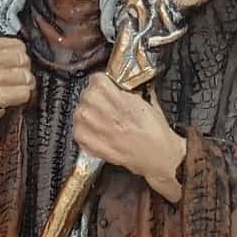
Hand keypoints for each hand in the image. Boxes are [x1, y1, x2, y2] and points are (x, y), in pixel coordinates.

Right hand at [0, 37, 34, 145]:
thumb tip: (24, 60)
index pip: (16, 45)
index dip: (22, 57)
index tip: (18, 66)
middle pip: (20, 59)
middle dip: (26, 71)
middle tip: (23, 81)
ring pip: (21, 75)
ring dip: (27, 85)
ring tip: (21, 92)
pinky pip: (19, 93)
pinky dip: (23, 97)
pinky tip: (16, 102)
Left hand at [73, 75, 185, 200]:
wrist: (159, 156)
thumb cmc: (156, 133)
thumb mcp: (147, 102)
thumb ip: (128, 91)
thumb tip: (116, 84)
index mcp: (123, 103)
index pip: (97, 80)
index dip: (101, 81)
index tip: (104, 84)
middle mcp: (109, 117)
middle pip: (86, 95)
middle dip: (93, 96)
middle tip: (102, 101)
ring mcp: (100, 133)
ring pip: (78, 113)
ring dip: (85, 112)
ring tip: (96, 116)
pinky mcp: (95, 148)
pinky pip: (77, 133)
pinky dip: (81, 130)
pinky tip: (91, 129)